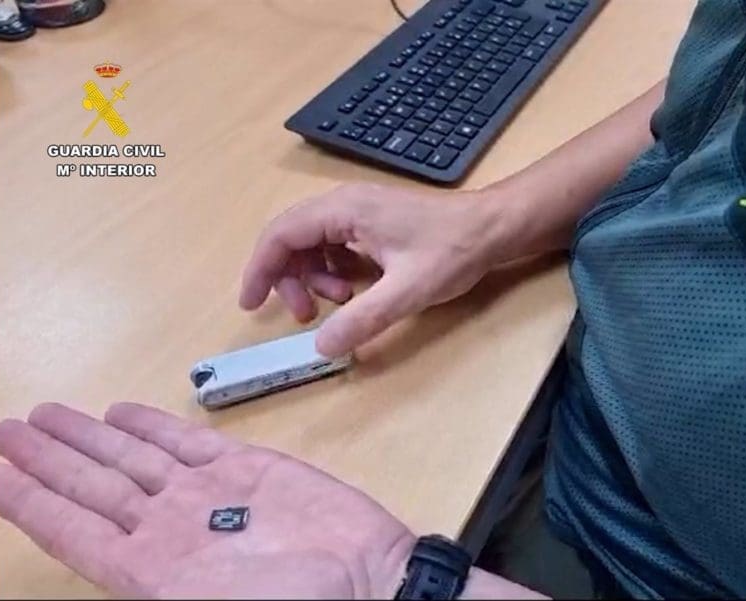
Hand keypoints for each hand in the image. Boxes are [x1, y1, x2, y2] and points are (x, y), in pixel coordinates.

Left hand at [0, 402, 415, 598]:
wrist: (370, 581)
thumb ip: (154, 588)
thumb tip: (117, 575)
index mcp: (152, 572)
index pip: (70, 530)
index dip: (25, 501)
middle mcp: (170, 529)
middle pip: (92, 486)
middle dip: (47, 459)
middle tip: (6, 431)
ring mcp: (208, 496)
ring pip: (131, 460)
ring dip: (87, 438)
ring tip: (45, 417)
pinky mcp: (248, 469)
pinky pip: (188, 442)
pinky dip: (153, 427)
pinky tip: (122, 414)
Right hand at [239, 183, 507, 356]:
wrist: (494, 227)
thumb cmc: (454, 250)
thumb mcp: (407, 291)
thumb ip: (362, 318)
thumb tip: (321, 346)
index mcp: (345, 210)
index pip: (281, 234)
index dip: (260, 270)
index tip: (251, 305)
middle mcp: (345, 204)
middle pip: (292, 238)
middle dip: (287, 278)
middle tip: (302, 316)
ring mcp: (360, 211)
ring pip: (313, 243)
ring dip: (313, 277)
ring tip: (338, 304)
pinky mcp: (374, 223)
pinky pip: (335, 245)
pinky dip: (334, 271)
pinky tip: (355, 293)